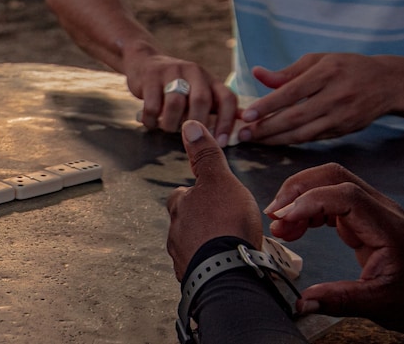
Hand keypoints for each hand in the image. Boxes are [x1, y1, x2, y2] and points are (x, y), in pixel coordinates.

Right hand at [123, 48, 237, 145]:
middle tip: (188, 138)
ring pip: (175, 104)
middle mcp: (194, 73)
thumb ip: (218, 108)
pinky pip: (152, 105)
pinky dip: (151, 120)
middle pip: (201, 100)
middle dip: (196, 124)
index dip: (227, 122)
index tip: (220, 143)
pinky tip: (150, 123)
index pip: (227, 98)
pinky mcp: (150, 77)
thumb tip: (244, 123)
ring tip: (167, 128)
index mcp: (210, 80)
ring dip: (171, 124)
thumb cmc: (176, 85)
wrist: (144, 62)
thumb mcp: (200, 91)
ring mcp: (171, 73)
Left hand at [166, 120, 263, 279]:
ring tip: (225, 244)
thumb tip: (190, 126)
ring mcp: (182, 256)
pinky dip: (210, 263)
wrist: (228, 272)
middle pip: (184, 221)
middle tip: (219, 221)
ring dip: (204, 243)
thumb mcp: (220, 180)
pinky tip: (224, 264)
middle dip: (198, 221)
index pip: (181, 194)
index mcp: (181, 206)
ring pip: (190, 245)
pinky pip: (200, 267)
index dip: (194, 192)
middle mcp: (176, 231)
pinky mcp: (194, 277)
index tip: (205, 194)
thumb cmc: (225, 225)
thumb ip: (206, 155)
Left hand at [237, 53, 397, 143]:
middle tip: (242, 133)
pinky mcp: (344, 130)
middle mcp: (337, 96)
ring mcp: (342, 116)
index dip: (268, 104)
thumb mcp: (318, 60)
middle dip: (266, 127)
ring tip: (253, 139)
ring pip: (304, 133)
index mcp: (328, 73)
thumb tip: (256, 74)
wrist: (387, 84)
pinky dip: (291, 140)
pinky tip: (273, 140)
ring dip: (275, 139)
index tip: (247, 114)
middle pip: (296, 116)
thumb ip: (287, 71)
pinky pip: (312, 138)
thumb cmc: (345, 67)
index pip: (292, 92)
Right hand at [264, 163, 403, 333]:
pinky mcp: (363, 217)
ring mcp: (371, 210)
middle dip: (297, 191)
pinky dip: (307, 208)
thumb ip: (340, 300)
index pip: (344, 195)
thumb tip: (304, 301)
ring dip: (298, 198)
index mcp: (387, 227)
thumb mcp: (381, 304)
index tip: (283, 219)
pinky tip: (295, 227)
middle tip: (274, 216)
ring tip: (280, 227)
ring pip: (328, 183)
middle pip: (333, 177)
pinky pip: (330, 199)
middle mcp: (380, 210)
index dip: (309, 202)